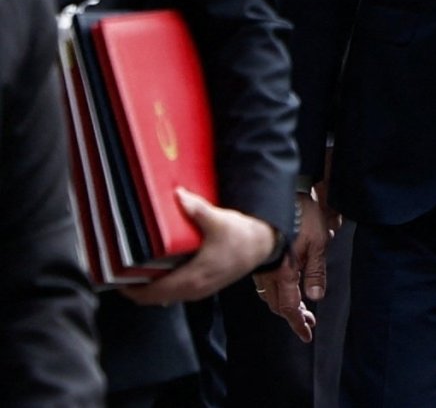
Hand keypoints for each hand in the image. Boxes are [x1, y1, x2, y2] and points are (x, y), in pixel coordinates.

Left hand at [122, 188, 276, 304]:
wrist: (263, 245)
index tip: (114, 275)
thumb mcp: (219, 220)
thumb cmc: (241, 236)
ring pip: (162, 296)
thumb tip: (178, 195)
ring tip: (133, 269)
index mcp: (192, 277)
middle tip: (117, 270)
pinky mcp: (202, 287)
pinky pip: (173, 292)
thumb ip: (197, 210)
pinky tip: (156, 270)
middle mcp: (192, 289)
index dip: (129, 289)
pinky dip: (160, 286)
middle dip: (133, 288)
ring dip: (147, 287)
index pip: (151, 293)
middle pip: (152, 298)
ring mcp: (198, 290)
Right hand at [254, 187, 339, 342]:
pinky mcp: (259, 258)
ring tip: (300, 309)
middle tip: (309, 322)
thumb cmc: (302, 216)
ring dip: (284, 304)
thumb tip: (314, 297)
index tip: (307, 335)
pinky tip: (284, 288)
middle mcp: (268, 273)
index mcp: (284, 272)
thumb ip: (316, 271)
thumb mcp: (318, 242)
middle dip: (293, 316)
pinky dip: (275, 292)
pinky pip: (264, 283)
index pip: (289, 307)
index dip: (298, 323)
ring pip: (269, 295)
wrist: (278, 196)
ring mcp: (261, 266)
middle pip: (277, 305)